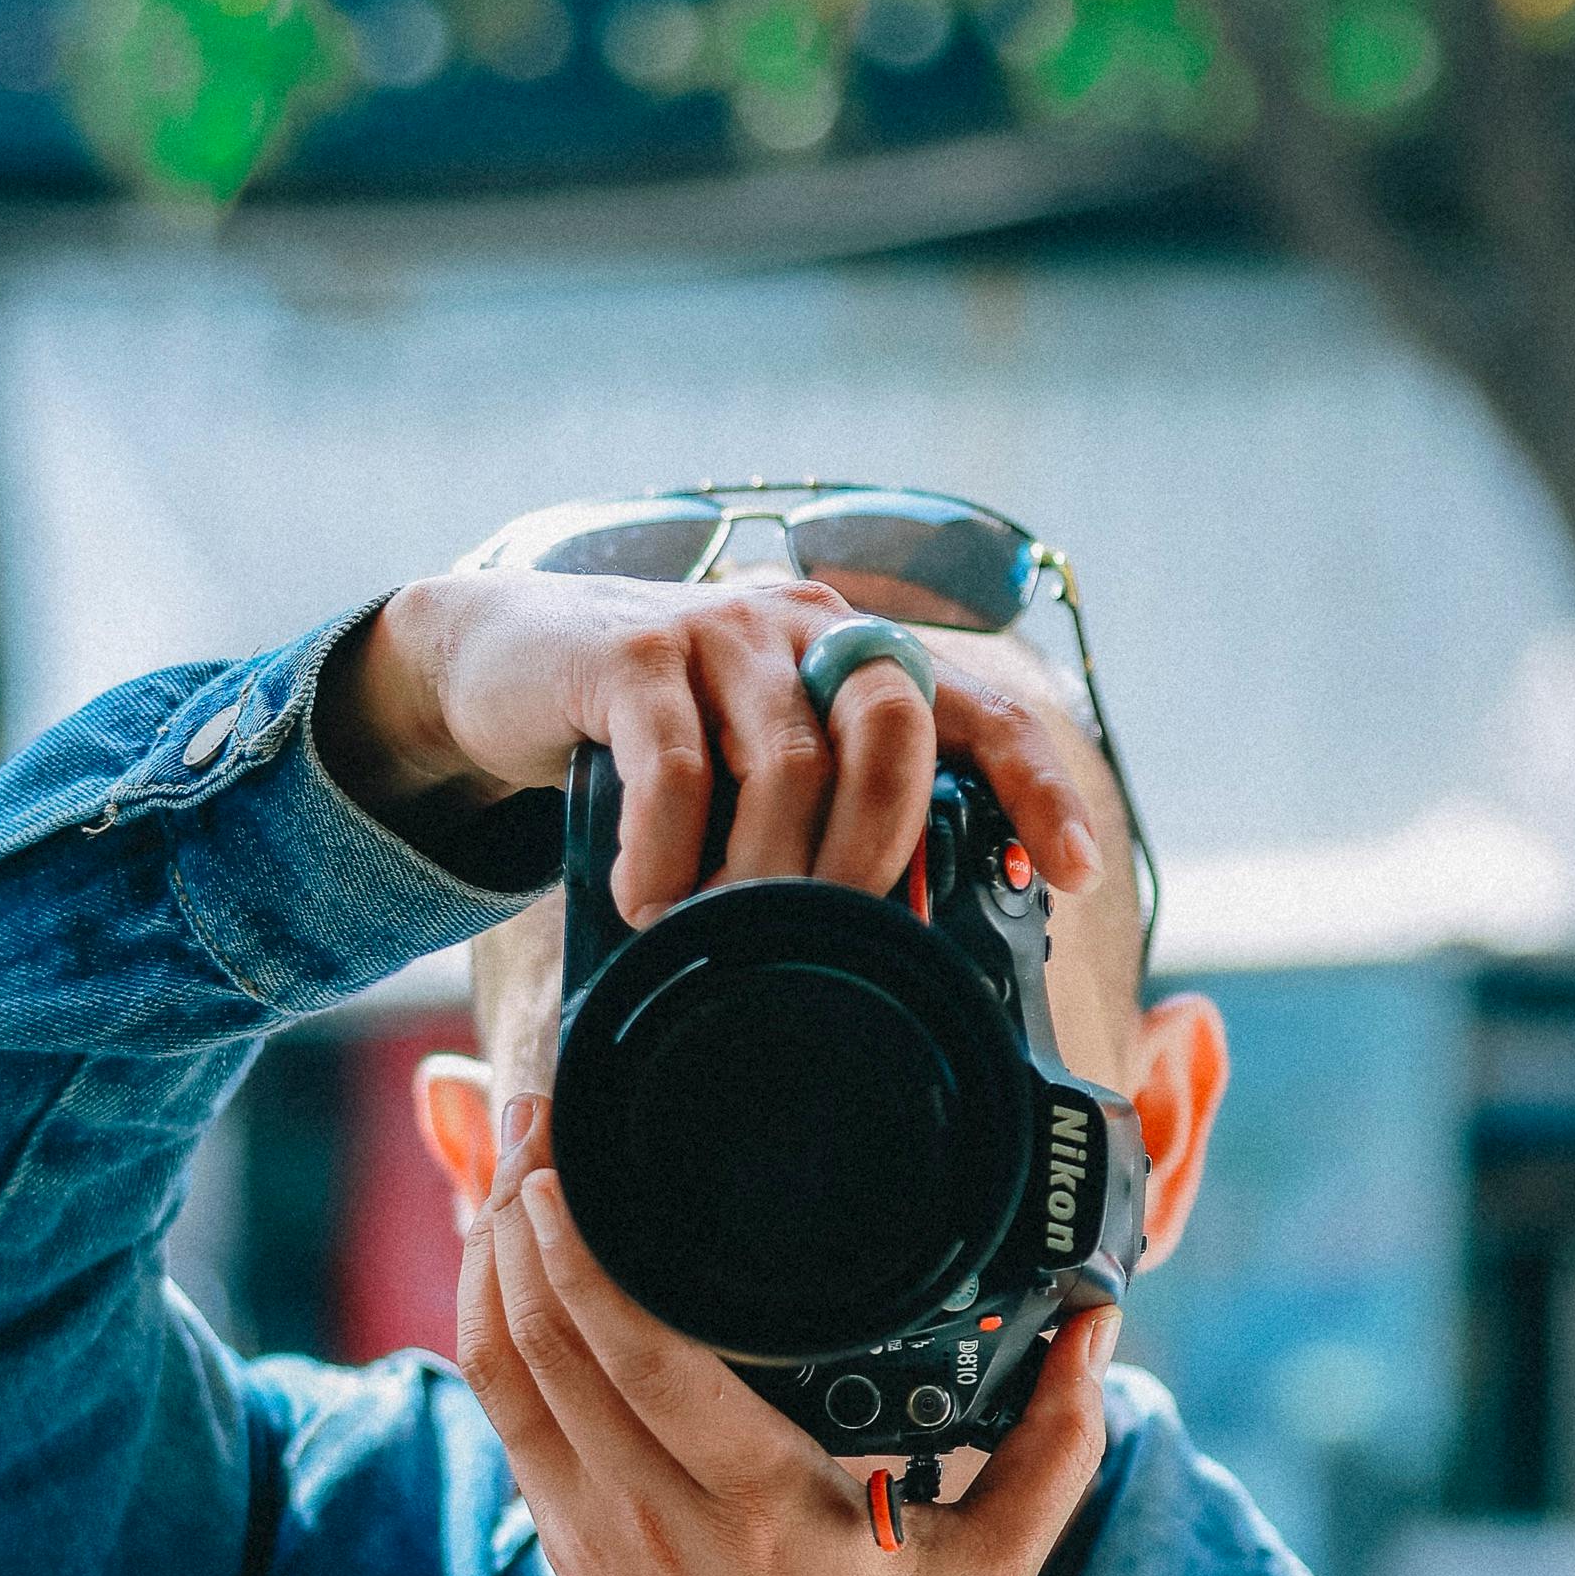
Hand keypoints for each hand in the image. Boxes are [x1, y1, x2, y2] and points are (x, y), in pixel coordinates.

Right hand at [320, 568, 1103, 922]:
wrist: (501, 662)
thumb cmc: (647, 742)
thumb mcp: (746, 773)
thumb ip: (818, 821)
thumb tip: (895, 945)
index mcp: (858, 658)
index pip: (978, 708)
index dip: (1035, 786)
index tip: (1073, 874)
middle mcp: (807, 630)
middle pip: (895, 726)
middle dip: (879, 848)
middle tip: (836, 941)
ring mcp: (719, 633)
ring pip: (787, 765)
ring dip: (761, 879)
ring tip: (720, 942)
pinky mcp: (630, 656)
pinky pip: (673, 772)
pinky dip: (668, 859)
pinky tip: (644, 906)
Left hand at [460, 1108, 1114, 1575]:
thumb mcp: (990, 1575)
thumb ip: (1052, 1449)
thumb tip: (1100, 1329)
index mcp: (760, 1511)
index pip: (646, 1360)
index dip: (584, 1255)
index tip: (567, 1161)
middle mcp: (655, 1518)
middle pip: (548, 1344)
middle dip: (522, 1215)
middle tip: (533, 1110)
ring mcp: (593, 1536)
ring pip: (503, 1375)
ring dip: (488, 1261)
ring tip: (505, 1159)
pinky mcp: (562, 1549)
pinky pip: (505, 1417)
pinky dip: (489, 1329)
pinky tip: (500, 1259)